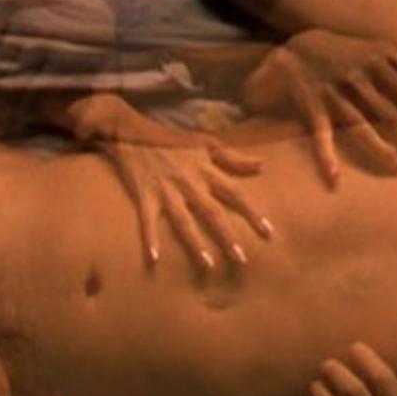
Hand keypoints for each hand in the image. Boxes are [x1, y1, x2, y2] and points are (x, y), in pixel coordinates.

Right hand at [69, 93, 271, 273]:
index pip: (234, 192)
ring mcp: (165, 190)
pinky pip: (148, 220)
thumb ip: (233, 157)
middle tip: (241, 259)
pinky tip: (154, 259)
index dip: (251, 212)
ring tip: (208, 265)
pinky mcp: (144, 195)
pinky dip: (150, 238)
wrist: (129, 130)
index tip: (267, 232)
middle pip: (212, 212)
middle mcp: (188, 182)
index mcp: (205, 169)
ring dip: (195, 243)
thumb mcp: (205, 142)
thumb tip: (262, 165)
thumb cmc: (170, 139)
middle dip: (227, 236)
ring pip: (183, 220)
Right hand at [241, 29, 396, 185]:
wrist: (298, 49)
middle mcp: (357, 79)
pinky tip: (335, 179)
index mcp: (377, 64)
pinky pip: (321, 136)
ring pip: (360, 126)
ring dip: (379, 148)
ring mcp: (334, 95)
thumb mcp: (379, 49)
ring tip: (396, 167)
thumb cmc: (346, 52)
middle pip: (388, 114)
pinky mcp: (313, 108)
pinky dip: (326, 157)